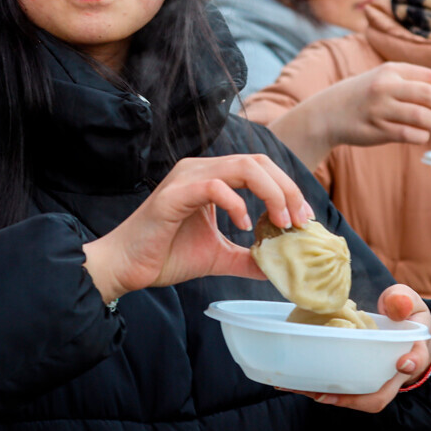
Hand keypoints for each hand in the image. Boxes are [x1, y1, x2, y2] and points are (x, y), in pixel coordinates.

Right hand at [81, 155, 314, 301]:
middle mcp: (200, 169)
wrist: (127, 268)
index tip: (303, 218)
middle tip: (299, 220)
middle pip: (258, 162)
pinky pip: (215, 187)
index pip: (260, 168)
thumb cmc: (165, 255)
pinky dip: (237, 204)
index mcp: (211, 178)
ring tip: (281, 222)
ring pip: (243, 167)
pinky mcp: (174, 194)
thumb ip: (247, 256)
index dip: (287, 189)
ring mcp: (187, 178)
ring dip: (271, 193)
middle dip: (287, 189)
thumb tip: (278, 267)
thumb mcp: (218, 255)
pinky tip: (244, 226)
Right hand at [269, 63, 430, 168]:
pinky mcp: (375, 129)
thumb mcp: (385, 79)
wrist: (328, 112)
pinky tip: (421, 135)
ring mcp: (379, 108)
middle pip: (429, 96)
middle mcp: (385, 86)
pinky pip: (408, 134)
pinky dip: (421, 136)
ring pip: (421, 116)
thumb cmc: (365, 96)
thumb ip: (413, 84)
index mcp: (392, 70)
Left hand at [279, 284, 430, 412]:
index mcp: (413, 350)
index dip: (411, 364)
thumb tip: (397, 305)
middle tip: (325, 394)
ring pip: (358, 398)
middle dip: (353, 399)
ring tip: (304, 389)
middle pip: (379, 395)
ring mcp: (376, 379)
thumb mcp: (407, 300)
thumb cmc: (404, 313)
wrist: (406, 329)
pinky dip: (323, 389)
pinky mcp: (359, 378)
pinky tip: (299, 383)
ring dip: (331, 397)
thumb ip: (401, 300)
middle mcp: (395, 373)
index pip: (416, 360)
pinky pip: (344, 390)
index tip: (402, 363)